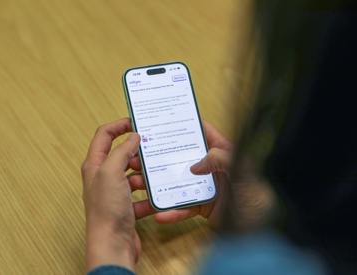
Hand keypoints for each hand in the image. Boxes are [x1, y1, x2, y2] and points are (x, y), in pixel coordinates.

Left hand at [81, 118, 140, 271]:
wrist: (112, 244)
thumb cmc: (106, 209)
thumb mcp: (111, 172)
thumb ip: (121, 151)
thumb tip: (132, 137)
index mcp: (95, 165)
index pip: (104, 135)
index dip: (119, 125)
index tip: (137, 123)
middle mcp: (103, 177)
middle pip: (121, 154)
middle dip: (137, 152)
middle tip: (152, 149)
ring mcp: (115, 192)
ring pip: (133, 174)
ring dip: (145, 174)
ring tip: (155, 174)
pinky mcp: (127, 206)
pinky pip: (141, 194)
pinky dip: (149, 193)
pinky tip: (158, 193)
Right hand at [130, 120, 274, 230]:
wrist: (258, 223)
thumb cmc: (255, 193)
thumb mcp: (242, 170)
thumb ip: (221, 159)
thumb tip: (196, 165)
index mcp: (222, 153)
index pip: (204, 133)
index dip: (188, 124)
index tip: (167, 120)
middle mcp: (210, 167)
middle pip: (181, 158)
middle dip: (160, 157)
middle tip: (139, 156)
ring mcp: (203, 185)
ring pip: (176, 182)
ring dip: (157, 184)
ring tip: (138, 183)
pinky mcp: (201, 205)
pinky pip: (183, 207)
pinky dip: (172, 212)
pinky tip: (160, 214)